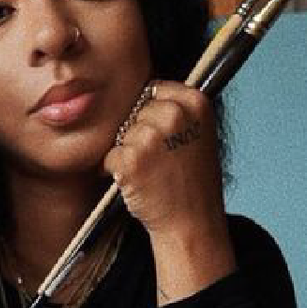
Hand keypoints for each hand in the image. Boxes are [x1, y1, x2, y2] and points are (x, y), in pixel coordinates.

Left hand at [102, 80, 227, 243]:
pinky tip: (139, 182)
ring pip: (120, 131)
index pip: (153, 89)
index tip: (165, 136)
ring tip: (151, 171)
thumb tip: (137, 84)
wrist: (192, 222)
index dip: (151, 113)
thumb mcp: (197, 133)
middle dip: (138, 132)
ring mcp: (153, 135)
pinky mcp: (132, 157)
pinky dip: (115, 169)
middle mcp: (176, 114)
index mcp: (196, 102)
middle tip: (159, 160)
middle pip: (134, 109)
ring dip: (126, 151)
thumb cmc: (191, 179)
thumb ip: (174, 107)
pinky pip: (109, 154)